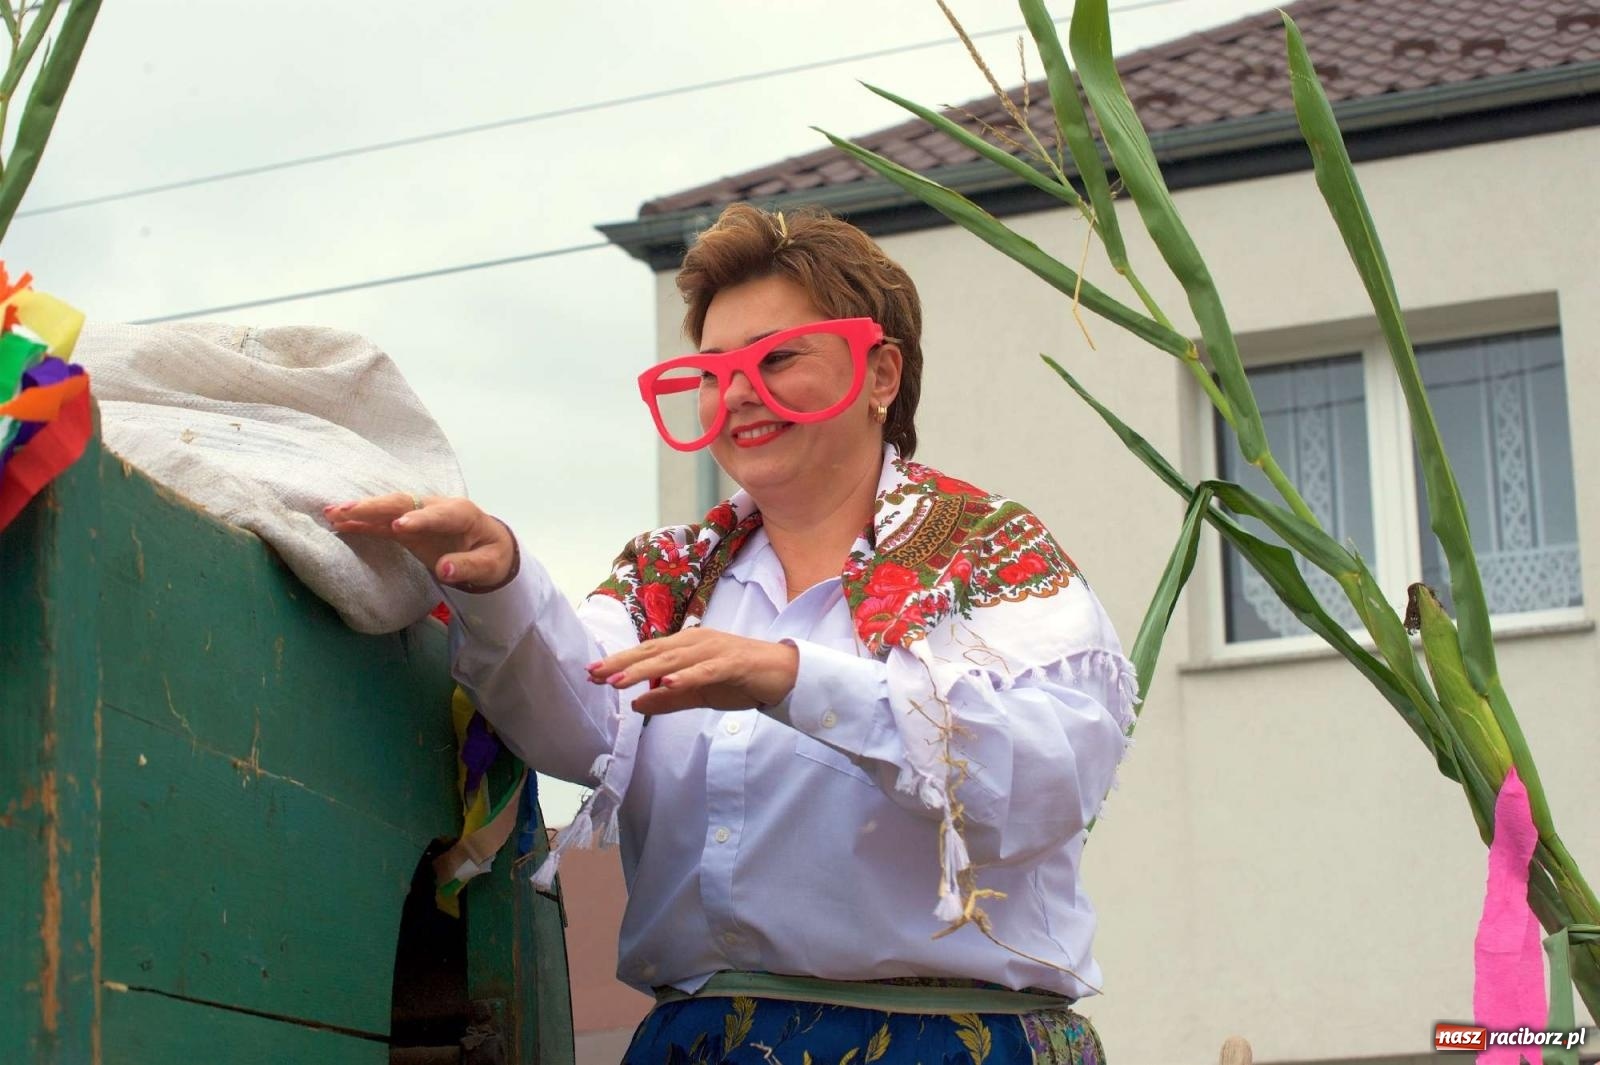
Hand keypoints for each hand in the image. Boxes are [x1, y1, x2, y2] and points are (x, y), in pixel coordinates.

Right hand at [323, 492, 516, 588]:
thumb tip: (444, 571)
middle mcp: (437, 508)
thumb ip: (469, 567)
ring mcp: (421, 515)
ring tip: (332, 513)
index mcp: (462, 514)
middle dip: (377, 507)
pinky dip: (363, 522)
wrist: (489, 545)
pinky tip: (340, 523)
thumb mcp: (490, 565)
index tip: (399, 526)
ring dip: (362, 510)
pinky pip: (383, 522)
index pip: (440, 515)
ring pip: (389, 508)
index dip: (420, 519)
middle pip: (406, 504)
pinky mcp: (409, 525)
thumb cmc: (491, 554)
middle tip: (348, 511)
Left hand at [587, 628, 798, 714]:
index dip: (621, 662)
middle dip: (622, 663)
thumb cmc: (741, 679)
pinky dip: (687, 675)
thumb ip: (669, 698)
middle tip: (594, 673)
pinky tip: (668, 682)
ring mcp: (715, 650)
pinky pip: (706, 670)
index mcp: (688, 645)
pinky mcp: (733, 663)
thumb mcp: (699, 693)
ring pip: (674, 659)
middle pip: (654, 651)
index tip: (593, 672)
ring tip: (619, 680)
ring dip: (645, 669)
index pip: (648, 652)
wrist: (785, 673)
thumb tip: (636, 703)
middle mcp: (697, 641)